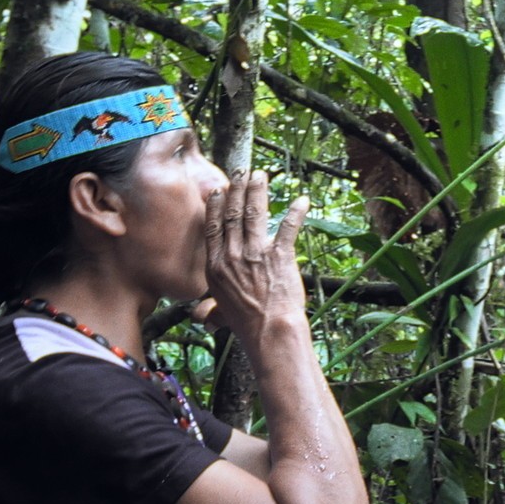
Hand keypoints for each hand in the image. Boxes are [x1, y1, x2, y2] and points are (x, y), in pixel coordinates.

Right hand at [203, 170, 309, 336]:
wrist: (269, 331)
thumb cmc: (246, 326)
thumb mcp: (221, 316)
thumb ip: (210, 311)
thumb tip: (201, 316)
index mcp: (215, 267)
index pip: (213, 227)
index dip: (216, 205)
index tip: (218, 190)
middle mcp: (233, 255)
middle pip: (233, 214)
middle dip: (237, 189)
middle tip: (241, 171)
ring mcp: (256, 253)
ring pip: (254, 213)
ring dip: (258, 191)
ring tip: (261, 175)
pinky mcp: (281, 255)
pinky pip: (289, 227)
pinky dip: (297, 212)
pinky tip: (303, 200)